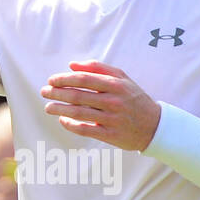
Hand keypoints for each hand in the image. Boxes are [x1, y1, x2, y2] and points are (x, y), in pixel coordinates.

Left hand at [39, 59, 161, 150]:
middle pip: (77, 95)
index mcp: (115, 85)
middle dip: (57, 93)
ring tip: (48, 107)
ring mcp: (112, 119)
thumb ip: (98, 68)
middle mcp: (113, 101)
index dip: (64, 79)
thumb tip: (72, 65)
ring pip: (79, 113)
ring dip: (59, 109)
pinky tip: (62, 120)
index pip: (83, 79)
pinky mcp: (111, 135)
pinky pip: (85, 129)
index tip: (51, 80)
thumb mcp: (122, 78)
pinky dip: (70, 125)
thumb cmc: (134, 98)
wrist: (155, 126)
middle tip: (44, 92)